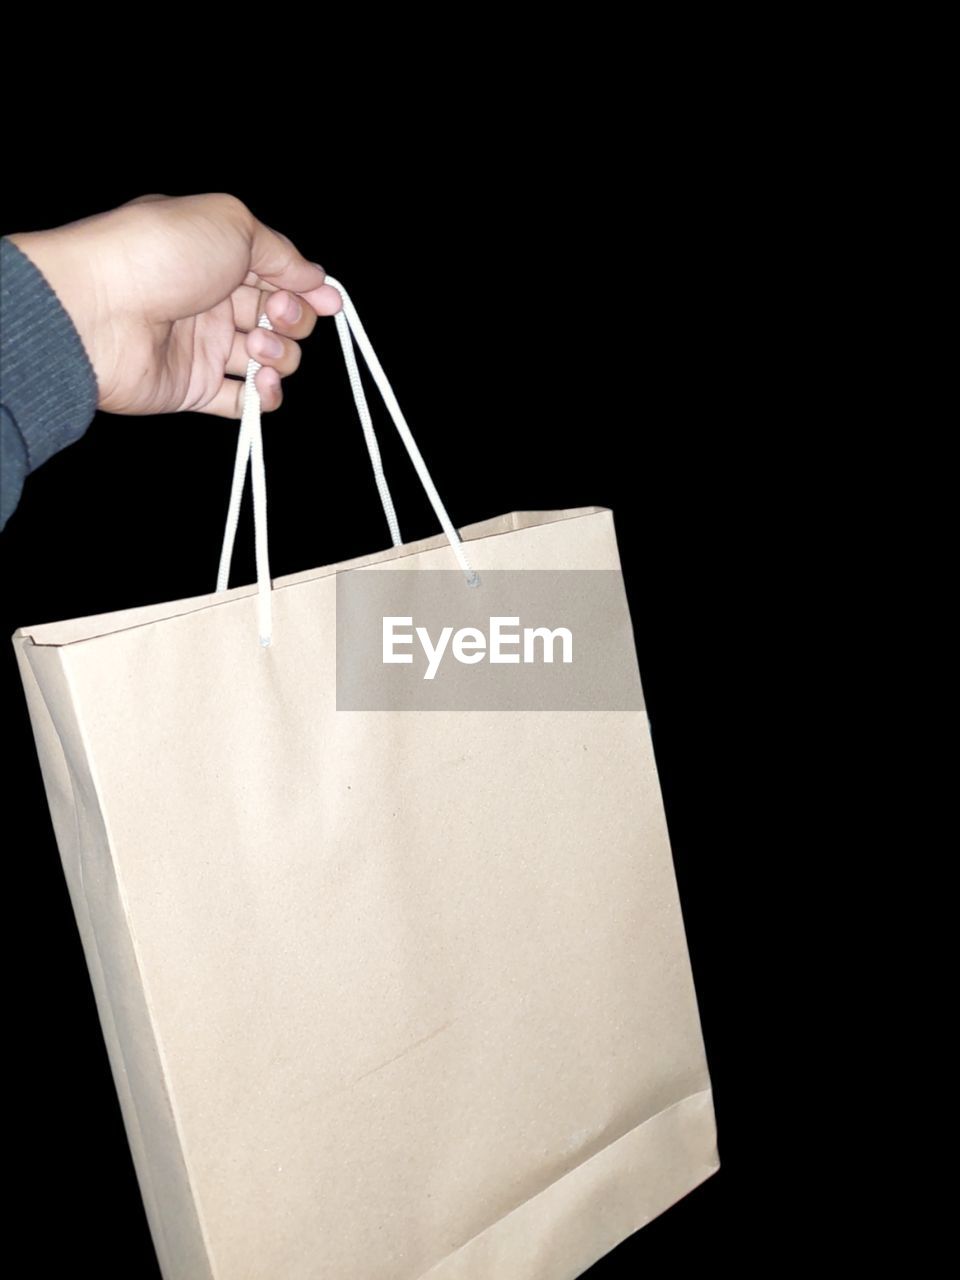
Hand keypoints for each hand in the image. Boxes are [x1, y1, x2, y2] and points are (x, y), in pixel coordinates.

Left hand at [5, 193, 342, 418]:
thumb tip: (315, 277)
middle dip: (293, 319)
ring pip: (268, 359)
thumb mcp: (232, 225)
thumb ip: (281, 252)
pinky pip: (244, 402)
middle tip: (275, 315)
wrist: (98, 310)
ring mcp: (203, 347)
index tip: (331, 301)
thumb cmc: (160, 254)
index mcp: (217, 256)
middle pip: (279, 318)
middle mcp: (211, 300)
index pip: (278, 275)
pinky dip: (263, 397)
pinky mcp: (194, 389)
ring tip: (255, 348)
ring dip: (280, 356)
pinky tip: (260, 384)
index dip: (308, 288)